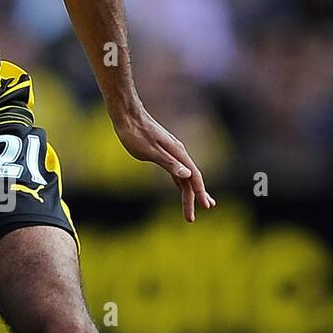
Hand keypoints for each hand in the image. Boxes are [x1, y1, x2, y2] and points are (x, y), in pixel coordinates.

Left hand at [114, 103, 214, 222]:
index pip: (194, 177)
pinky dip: (181, 181)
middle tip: (193, 217)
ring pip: (185, 175)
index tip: (205, 207)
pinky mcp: (164, 152)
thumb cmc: (135, 133)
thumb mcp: (150, 151)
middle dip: (194, 198)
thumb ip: (169, 163)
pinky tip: (182, 186)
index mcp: (178, 153)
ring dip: (189, 191)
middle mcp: (178, 152)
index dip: (200, 193)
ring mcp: (172, 152)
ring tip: (196, 205)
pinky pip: (176, 170)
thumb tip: (187, 174)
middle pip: (191, 178)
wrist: (127, 115)